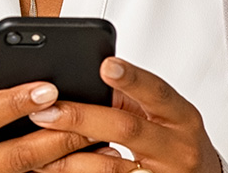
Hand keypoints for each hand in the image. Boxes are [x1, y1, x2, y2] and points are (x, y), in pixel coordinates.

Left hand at [27, 57, 221, 172]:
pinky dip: (86, 172)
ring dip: (76, 153)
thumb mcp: (166, 113)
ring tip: (45, 139)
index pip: (157, 92)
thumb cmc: (178, 138)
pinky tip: (59, 166)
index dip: (131, 78)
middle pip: (128, 129)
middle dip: (85, 117)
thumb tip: (90, 76)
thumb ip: (134, 97)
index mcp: (182, 116)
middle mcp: (177, 146)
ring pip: (115, 165)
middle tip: (49, 109)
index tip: (105, 65)